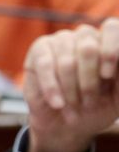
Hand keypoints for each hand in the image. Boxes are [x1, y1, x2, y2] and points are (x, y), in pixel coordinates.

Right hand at [23, 19, 118, 151]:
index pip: (111, 29)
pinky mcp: (40, 48)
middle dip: (89, 82)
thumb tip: (115, 69)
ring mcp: (61, 39)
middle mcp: (86, 36)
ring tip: (73, 109)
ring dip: (70, 90)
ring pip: (66, 61)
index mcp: (108, 42)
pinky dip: (52, 88)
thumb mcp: (117, 98)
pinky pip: (46, 65)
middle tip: (89, 104)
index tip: (107, 76)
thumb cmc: (96, 107)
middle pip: (88, 48)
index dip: (110, 50)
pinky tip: (58, 104)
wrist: (65, 122)